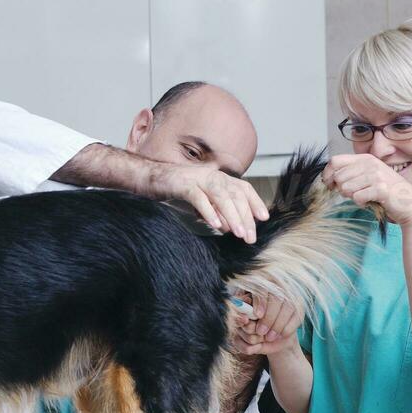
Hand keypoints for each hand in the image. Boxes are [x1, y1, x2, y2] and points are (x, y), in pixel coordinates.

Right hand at [147, 164, 268, 242]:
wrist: (148, 178)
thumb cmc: (174, 190)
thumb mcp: (200, 200)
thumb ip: (215, 210)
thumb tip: (230, 227)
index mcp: (217, 178)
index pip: (242, 188)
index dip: (254, 202)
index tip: (263, 218)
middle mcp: (211, 175)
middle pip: (234, 194)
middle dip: (245, 216)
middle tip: (249, 237)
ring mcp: (197, 178)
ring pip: (221, 195)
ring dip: (231, 215)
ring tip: (238, 233)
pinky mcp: (182, 184)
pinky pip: (199, 198)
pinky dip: (209, 211)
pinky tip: (216, 225)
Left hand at [230, 291, 304, 355]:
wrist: (269, 327)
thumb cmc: (251, 316)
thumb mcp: (244, 311)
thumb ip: (241, 308)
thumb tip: (239, 307)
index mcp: (262, 281)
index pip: (263, 288)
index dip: (261, 301)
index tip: (257, 315)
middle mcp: (278, 284)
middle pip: (277, 298)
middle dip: (269, 317)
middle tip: (260, 332)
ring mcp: (291, 294)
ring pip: (288, 307)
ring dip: (278, 324)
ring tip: (268, 337)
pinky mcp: (299, 306)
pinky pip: (297, 316)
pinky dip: (288, 327)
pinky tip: (280, 335)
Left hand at [321, 154, 411, 224]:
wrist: (408, 204)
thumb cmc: (385, 191)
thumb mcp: (367, 175)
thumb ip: (350, 173)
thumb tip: (327, 178)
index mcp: (365, 158)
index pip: (335, 161)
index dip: (328, 174)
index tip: (330, 185)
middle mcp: (371, 163)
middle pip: (338, 177)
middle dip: (341, 189)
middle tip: (355, 193)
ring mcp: (377, 175)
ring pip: (345, 189)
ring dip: (352, 197)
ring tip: (364, 196)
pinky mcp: (381, 189)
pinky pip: (357, 198)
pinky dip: (361, 203)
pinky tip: (370, 202)